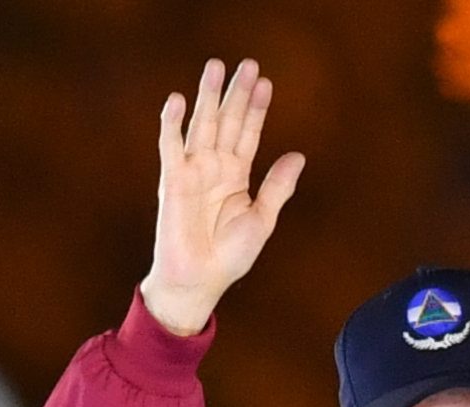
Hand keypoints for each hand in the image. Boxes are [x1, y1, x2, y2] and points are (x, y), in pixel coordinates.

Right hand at [138, 59, 304, 336]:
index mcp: (237, 174)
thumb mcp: (263, 219)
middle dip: (236, 93)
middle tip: (247, 64)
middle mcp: (215, 166)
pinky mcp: (172, 180)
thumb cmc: (230, 254)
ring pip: (202, 125)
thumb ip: (278, 186)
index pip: (248, 133)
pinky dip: (173, 124)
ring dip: (208, 96)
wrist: (202, 279)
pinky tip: (179, 100)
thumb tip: (298, 155)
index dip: (256, 108)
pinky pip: (171, 146)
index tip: (266, 83)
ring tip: (215, 66)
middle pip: (226, 121)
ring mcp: (193, 170)